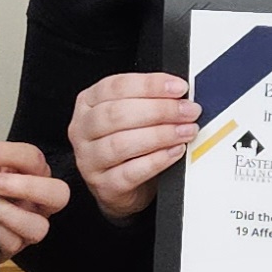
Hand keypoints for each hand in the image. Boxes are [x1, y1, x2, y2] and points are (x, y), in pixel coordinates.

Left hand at [0, 139, 69, 259]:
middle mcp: (38, 200)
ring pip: (39, 226)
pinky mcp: (16, 245)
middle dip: (27, 187)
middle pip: (58, 193)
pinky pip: (13, 244)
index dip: (10, 154)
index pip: (33, 159)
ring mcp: (31, 225)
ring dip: (11, 215)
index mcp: (34, 175)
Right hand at [66, 72, 199, 221]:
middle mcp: (83, 129)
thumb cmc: (129, 146)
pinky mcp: (103, 185)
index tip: (179, 87)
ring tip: (184, 132)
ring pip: (122, 143)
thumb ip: (151, 101)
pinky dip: (156, 161)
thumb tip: (181, 96)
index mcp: (88, 102)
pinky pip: (130, 172)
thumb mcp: (134, 115)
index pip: (116, 86)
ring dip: (160, 135)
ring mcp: (89, 159)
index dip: (150, 85)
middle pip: (117, 114)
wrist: (123, 185)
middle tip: (187, 112)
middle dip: (159, 110)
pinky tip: (174, 152)